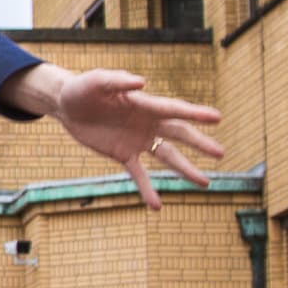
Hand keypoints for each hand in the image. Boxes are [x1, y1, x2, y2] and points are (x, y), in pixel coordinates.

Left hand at [0, 64, 226, 209]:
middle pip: (179, 134)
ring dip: (185, 169)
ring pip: (167, 156)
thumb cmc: (84, 88)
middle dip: (199, 144)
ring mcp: (137, 140)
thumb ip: (119, 81)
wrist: (67, 104)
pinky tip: (157, 206)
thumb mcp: (98, 81)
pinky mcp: (123, 154)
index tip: (217, 118)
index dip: (195, 114)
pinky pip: (139, 174)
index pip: (174, 110)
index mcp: (145, 103)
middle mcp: (147, 123)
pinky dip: (147, 189)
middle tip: (221, 153)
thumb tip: (142, 81)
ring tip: (205, 183)